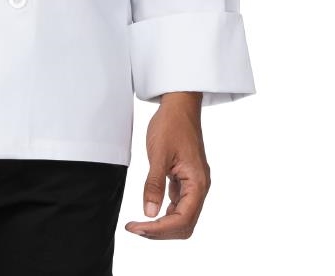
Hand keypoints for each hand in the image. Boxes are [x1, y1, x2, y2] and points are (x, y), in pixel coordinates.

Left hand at [124, 91, 209, 239]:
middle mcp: (200, 187)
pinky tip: (149, 209)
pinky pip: (179, 204)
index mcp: (198, 182)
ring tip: (139, 223)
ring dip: (162, 224)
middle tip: (135, 228)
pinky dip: (165, 212)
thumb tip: (148, 213)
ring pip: (182, 217)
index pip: (182, 220)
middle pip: (184, 224)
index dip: (159, 229)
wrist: (179, 104)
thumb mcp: (158, 153)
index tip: (137, 227)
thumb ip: (154, 184)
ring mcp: (194, 183)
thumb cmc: (171, 124)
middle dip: (160, 231)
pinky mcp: (186, 179)